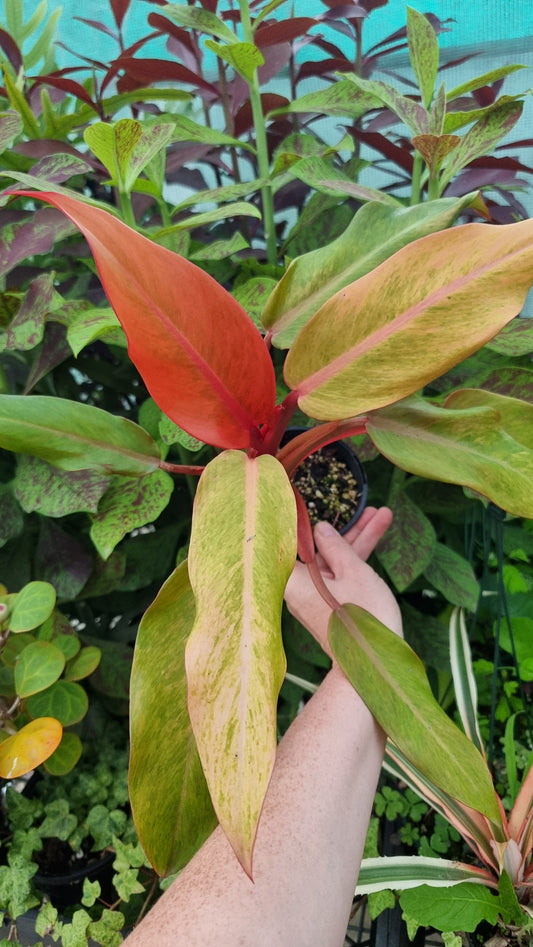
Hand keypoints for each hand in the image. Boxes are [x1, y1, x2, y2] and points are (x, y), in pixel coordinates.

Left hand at [284, 507, 401, 657]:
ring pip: (334, 561)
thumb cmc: (362, 619)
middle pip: (319, 549)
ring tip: (382, 515)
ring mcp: (315, 598)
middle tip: (368, 508)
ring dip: (357, 540)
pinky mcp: (330, 606)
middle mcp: (298, 588)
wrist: (374, 665)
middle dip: (347, 527)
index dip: (301, 518)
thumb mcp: (354, 572)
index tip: (305, 497)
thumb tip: (320, 529)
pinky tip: (376, 538)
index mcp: (293, 579)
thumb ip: (336, 546)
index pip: (290, 541)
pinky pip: (339, 576)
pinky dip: (356, 561)